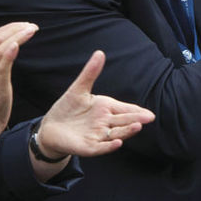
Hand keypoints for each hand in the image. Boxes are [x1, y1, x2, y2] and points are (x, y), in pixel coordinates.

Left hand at [37, 51, 155, 159]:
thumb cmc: (67, 108)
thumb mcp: (79, 89)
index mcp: (106, 108)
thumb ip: (90, 73)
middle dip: (136, 120)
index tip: (149, 114)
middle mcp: (105, 123)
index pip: (126, 109)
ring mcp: (98, 136)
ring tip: (138, 126)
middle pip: (124, 121)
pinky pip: (101, 147)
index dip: (138, 111)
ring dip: (127, 131)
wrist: (50, 127)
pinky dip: (109, 146)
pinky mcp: (88, 147)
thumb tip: (100, 52)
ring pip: (116, 134)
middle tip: (149, 118)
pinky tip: (118, 142)